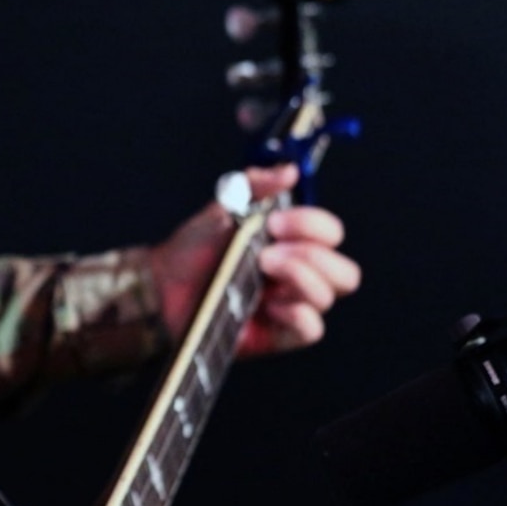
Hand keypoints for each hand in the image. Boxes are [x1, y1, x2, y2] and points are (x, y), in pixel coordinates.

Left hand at [148, 164, 359, 356]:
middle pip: (345, 272)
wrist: (162, 284)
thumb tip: (289, 171)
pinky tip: (270, 305)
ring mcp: (290, 306)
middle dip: (313, 255)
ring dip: (300, 277)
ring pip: (329, 296)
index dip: (312, 225)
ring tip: (262, 267)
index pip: (329, 234)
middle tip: (269, 249)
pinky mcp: (277, 334)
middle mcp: (298, 275)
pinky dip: (298, 314)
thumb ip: (256, 185)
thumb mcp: (223, 207)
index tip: (275, 222)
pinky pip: (311, 329)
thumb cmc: (192, 249)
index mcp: (291, 244)